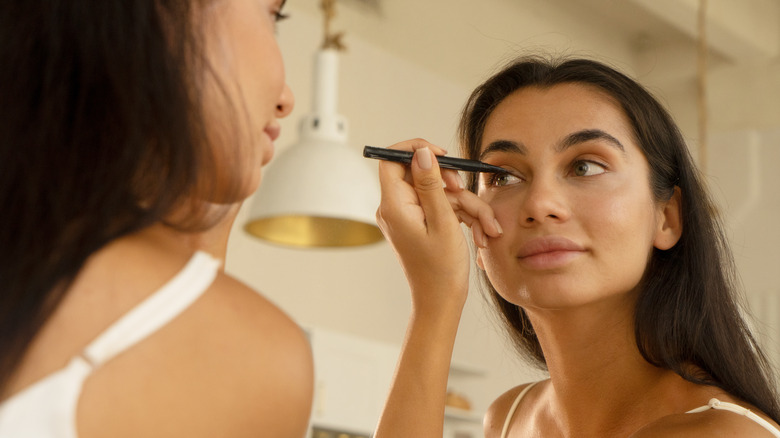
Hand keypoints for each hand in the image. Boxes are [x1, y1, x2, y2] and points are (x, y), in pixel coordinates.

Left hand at [375, 139, 500, 313]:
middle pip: (424, 176)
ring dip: (468, 208)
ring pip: (440, 194)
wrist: (441, 302)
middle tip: (467, 194)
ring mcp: (409, 216)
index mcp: (394, 206)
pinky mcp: (421, 224)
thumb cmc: (441, 270)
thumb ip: (430, 184)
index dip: (415, 150)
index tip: (441, 153)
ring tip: (487, 228)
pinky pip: (442, 208)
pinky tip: (481, 234)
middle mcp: (396, 208)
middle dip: (454, 186)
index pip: (392, 160)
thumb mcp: (442, 221)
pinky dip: (463, 217)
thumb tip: (421, 153)